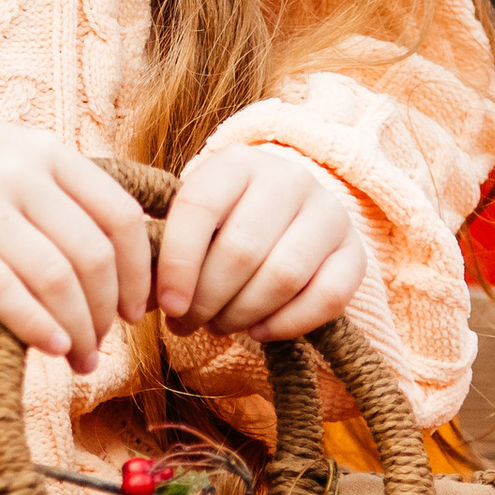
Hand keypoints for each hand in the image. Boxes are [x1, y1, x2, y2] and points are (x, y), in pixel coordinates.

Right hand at [0, 111, 153, 372]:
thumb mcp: (19, 162)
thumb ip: (67, 198)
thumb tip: (131, 266)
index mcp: (49, 152)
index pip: (120, 216)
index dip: (139, 272)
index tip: (138, 310)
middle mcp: (19, 171)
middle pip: (90, 254)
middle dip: (107, 313)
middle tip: (103, 344)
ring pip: (53, 276)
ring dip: (77, 329)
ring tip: (79, 358)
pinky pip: (2, 289)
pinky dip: (35, 325)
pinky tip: (50, 347)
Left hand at [154, 142, 368, 343]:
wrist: (288, 213)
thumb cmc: (226, 223)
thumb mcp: (194, 222)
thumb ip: (166, 252)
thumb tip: (139, 299)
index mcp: (236, 162)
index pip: (199, 207)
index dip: (178, 264)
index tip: (168, 306)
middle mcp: (288, 178)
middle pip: (242, 249)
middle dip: (208, 300)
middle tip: (189, 323)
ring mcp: (328, 212)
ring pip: (283, 276)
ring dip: (243, 314)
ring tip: (221, 326)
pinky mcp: (355, 250)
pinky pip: (328, 297)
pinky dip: (288, 324)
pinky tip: (259, 331)